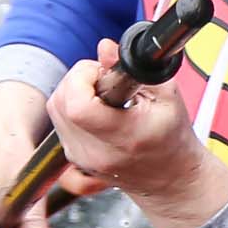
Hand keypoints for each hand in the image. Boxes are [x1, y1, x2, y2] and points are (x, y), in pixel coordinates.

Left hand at [46, 42, 227, 227]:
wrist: (171, 179)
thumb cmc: (173, 139)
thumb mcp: (167, 97)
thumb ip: (135, 69)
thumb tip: (105, 48)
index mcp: (124, 137)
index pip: (77, 106)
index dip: (82, 78)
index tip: (101, 72)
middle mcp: (97, 152)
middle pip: (60, 102)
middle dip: (78, 79)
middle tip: (106, 80)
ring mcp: (82, 158)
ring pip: (55, 108)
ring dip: (74, 91)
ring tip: (104, 95)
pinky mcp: (74, 157)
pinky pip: (58, 120)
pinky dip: (73, 106)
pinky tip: (98, 109)